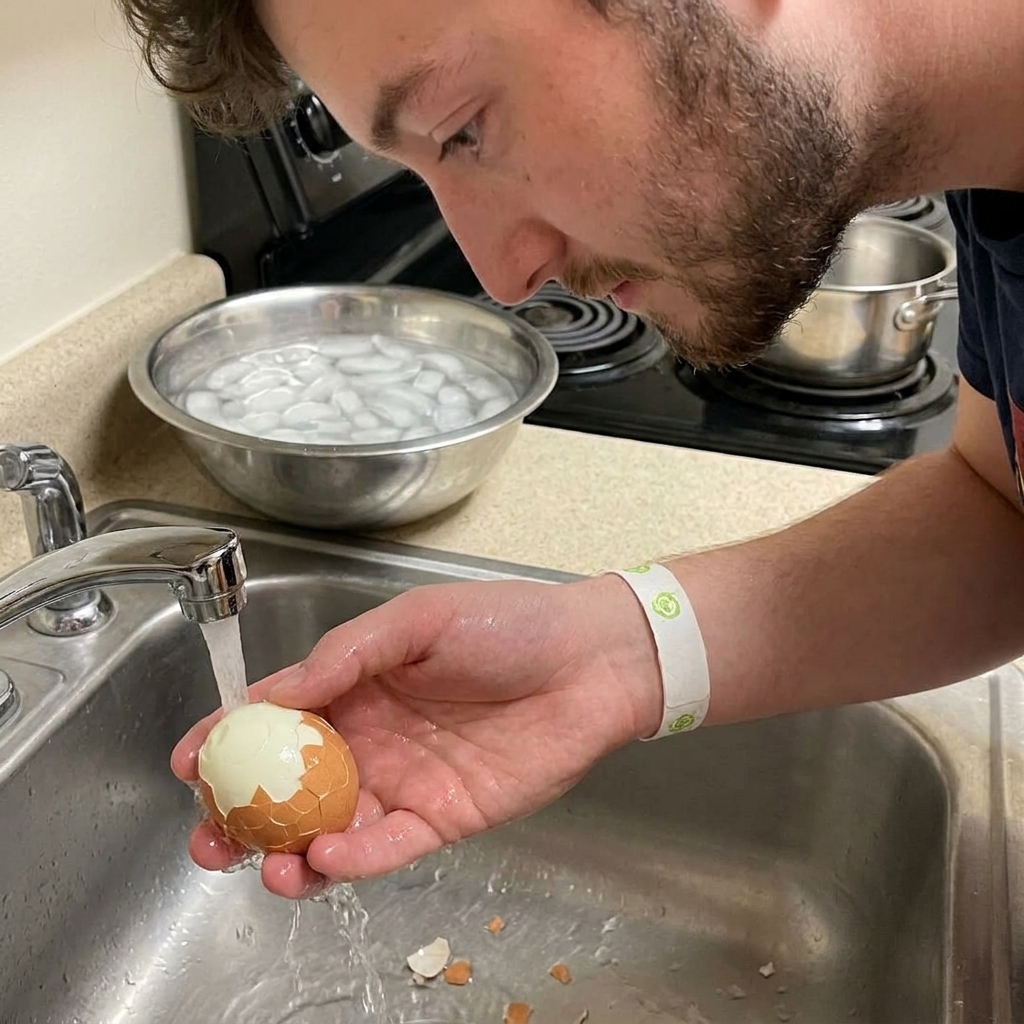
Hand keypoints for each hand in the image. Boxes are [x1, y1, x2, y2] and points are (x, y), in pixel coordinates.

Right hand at [171, 574, 661, 897]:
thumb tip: (274, 693)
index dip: (228, 739)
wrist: (590, 660)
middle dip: (243, 815)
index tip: (187, 761)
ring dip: (290, 851)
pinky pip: (388, 847)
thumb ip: (344, 656)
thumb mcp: (416, 620)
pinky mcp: (443, 818)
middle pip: (290, 786)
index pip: (278, 717)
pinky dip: (354, 858)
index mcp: (357, 685)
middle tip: (209, 838)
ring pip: (330, 827)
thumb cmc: (507, 624)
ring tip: (265, 863)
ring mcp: (404, 782)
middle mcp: (371, 738)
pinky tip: (327, 857)